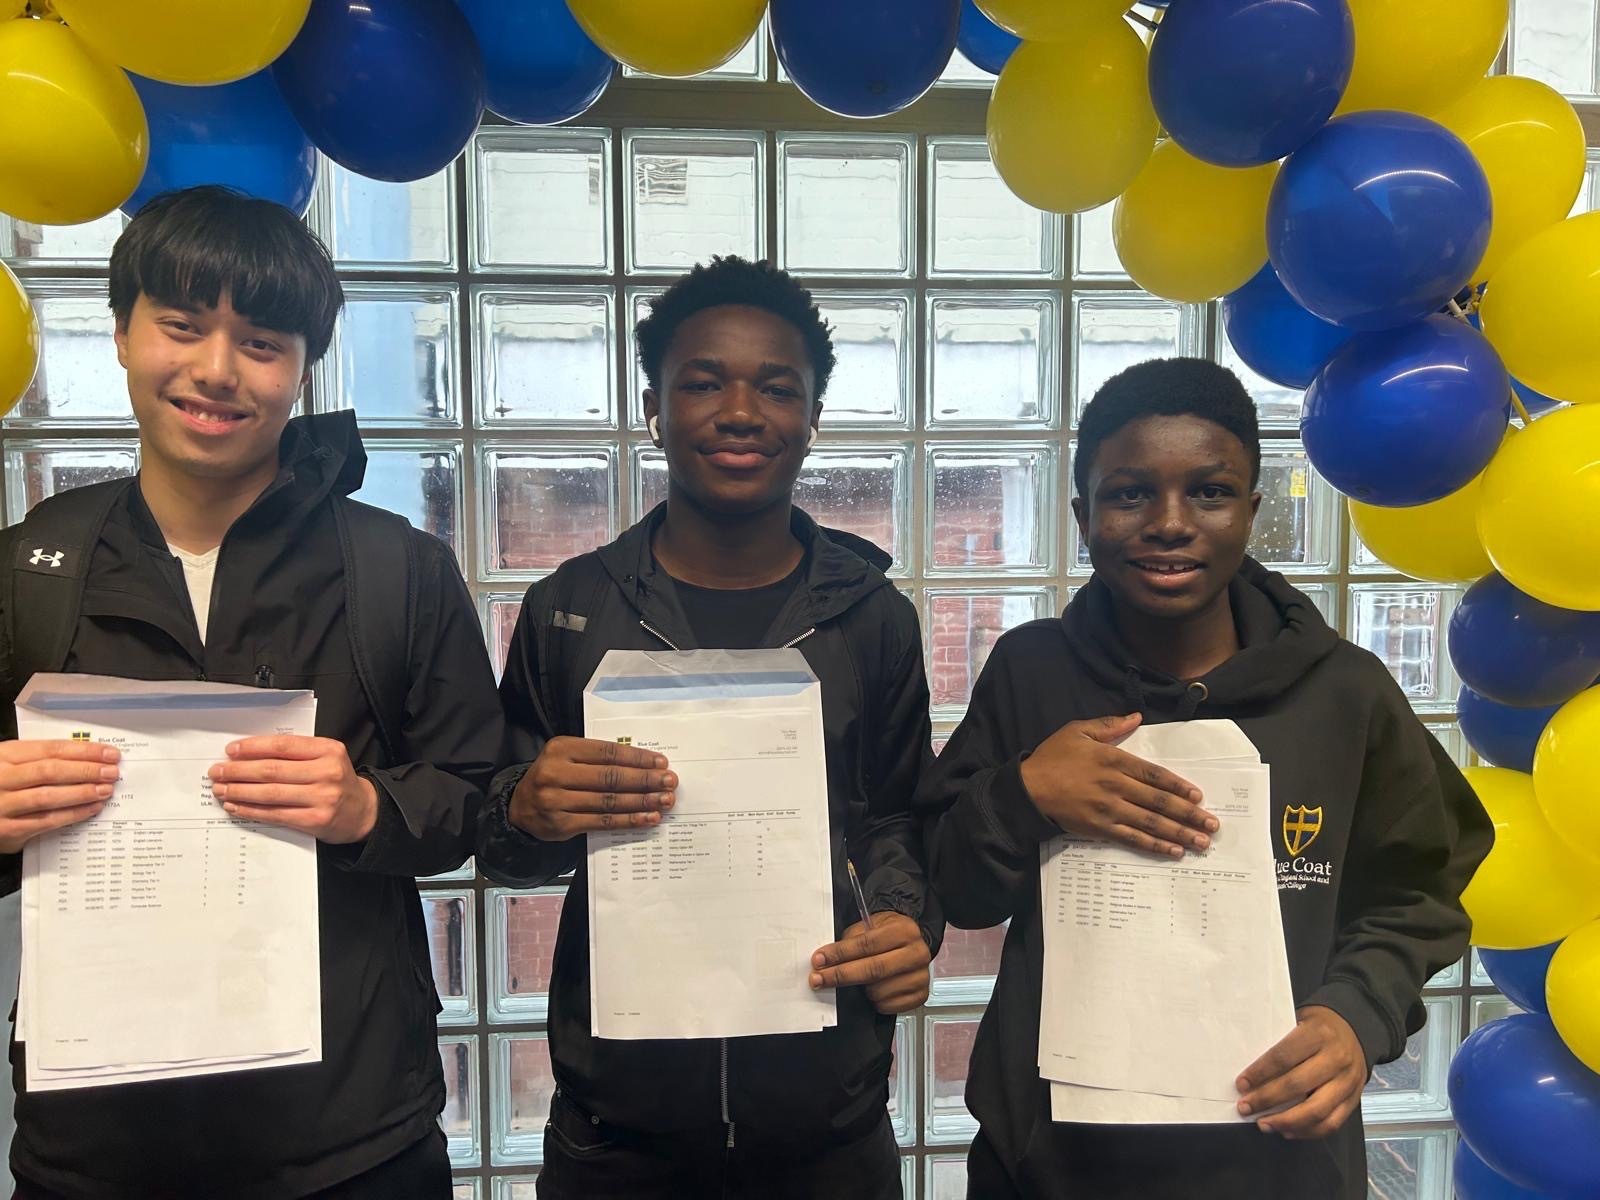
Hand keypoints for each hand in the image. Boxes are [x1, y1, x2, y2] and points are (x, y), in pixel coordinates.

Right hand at [0, 740, 119, 852]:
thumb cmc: (1, 784)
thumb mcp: (12, 765)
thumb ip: (41, 760)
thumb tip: (89, 758)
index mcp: (5, 756)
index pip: (51, 749)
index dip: (84, 751)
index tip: (109, 754)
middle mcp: (2, 778)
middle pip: (51, 771)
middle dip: (86, 770)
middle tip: (112, 772)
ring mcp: (3, 804)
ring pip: (48, 797)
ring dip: (82, 793)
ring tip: (105, 790)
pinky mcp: (8, 829)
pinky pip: (46, 820)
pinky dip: (73, 814)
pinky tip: (91, 808)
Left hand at [209, 736, 377, 843]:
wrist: (363, 811)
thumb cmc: (337, 781)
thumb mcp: (326, 758)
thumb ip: (297, 753)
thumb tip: (249, 755)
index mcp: (329, 750)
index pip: (284, 746)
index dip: (254, 747)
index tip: (231, 751)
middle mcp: (327, 772)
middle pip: (273, 769)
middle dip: (239, 770)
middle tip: (217, 771)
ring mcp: (322, 798)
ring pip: (270, 793)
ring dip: (240, 790)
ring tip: (220, 788)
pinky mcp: (315, 820)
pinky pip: (275, 814)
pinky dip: (251, 809)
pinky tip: (236, 805)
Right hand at [510, 736, 676, 841]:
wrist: (520, 808)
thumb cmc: (554, 777)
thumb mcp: (568, 758)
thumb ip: (598, 758)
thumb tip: (644, 765)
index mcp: (561, 748)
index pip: (607, 752)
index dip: (637, 758)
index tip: (661, 763)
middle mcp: (556, 773)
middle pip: (610, 777)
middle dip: (645, 780)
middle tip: (670, 782)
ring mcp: (556, 800)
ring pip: (608, 801)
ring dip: (641, 801)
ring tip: (665, 801)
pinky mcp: (561, 824)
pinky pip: (602, 822)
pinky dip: (628, 820)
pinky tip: (648, 818)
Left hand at [809, 913, 930, 1013]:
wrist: (911, 945)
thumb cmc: (888, 934)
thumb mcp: (871, 925)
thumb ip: (851, 939)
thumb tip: (826, 960)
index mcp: (904, 930)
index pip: (867, 944)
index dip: (840, 954)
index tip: (819, 960)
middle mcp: (917, 954)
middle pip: (873, 969)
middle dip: (840, 975)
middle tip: (819, 979)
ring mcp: (920, 977)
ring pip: (878, 991)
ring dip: (860, 989)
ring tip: (857, 981)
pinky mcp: (919, 996)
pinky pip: (887, 1006)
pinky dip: (874, 1001)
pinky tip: (872, 989)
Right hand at [1020, 713, 1215, 857]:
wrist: (1027, 789)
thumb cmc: (1052, 758)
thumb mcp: (1078, 731)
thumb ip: (1109, 725)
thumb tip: (1136, 717)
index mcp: (1113, 760)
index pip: (1154, 774)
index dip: (1179, 787)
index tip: (1199, 797)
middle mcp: (1116, 786)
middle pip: (1160, 801)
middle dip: (1189, 815)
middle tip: (1212, 826)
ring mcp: (1109, 810)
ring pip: (1151, 823)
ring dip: (1180, 833)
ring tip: (1201, 843)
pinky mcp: (1100, 829)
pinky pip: (1133, 839)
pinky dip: (1155, 846)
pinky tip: (1173, 851)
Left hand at [1236, 1006, 1366, 1138]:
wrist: (1354, 1030)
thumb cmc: (1317, 1027)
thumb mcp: (1298, 1020)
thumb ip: (1279, 1043)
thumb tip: (1250, 1073)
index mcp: (1318, 1034)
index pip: (1284, 1057)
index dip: (1260, 1073)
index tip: (1241, 1084)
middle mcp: (1336, 1058)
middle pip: (1297, 1085)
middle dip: (1266, 1099)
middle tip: (1245, 1107)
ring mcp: (1348, 1082)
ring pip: (1316, 1110)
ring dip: (1285, 1121)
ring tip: (1264, 1124)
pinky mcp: (1354, 1100)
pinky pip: (1331, 1123)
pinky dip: (1307, 1132)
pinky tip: (1287, 1130)